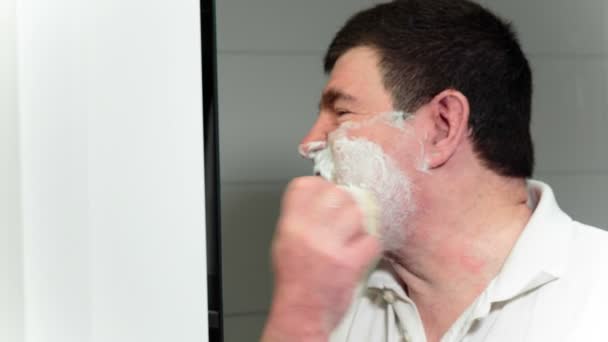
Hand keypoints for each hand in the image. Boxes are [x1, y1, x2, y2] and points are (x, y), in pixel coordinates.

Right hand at [261, 176, 380, 341]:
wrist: (301, 313)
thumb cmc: (294, 281)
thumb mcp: (285, 240)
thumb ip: (299, 215)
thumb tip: (318, 194)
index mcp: (290, 226)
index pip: (305, 185)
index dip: (320, 185)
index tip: (326, 192)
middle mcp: (308, 233)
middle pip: (336, 193)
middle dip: (344, 201)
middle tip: (344, 213)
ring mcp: (330, 248)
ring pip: (357, 213)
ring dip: (359, 222)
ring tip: (352, 233)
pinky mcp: (349, 263)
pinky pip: (371, 240)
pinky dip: (369, 245)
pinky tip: (360, 250)